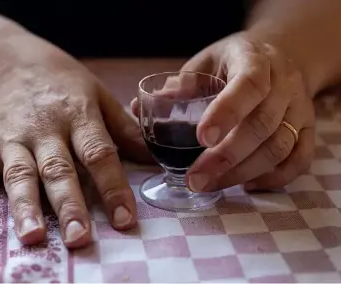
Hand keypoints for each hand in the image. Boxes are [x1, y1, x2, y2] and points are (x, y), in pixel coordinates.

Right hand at [0, 53, 151, 247]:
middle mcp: (45, 129)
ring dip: (24, 206)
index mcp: (78, 115)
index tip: (126, 219)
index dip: (113, 187)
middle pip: (58, 170)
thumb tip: (155, 159)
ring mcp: (13, 137)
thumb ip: (124, 129)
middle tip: (79, 238)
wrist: (9, 58)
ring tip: (31, 236)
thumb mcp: (98, 94)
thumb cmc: (61, 80)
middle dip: (69, 205)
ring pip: (20, 174)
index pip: (99, 154)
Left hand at [133, 32, 315, 190]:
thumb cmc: (232, 63)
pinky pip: (299, 160)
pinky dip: (274, 179)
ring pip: (279, 147)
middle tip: (195, 179)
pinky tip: (245, 186)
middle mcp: (284, 84)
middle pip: (262, 125)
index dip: (227, 113)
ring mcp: (299, 108)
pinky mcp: (307, 129)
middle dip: (226, 158)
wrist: (277, 56)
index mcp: (255, 60)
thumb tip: (140, 108)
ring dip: (243, 173)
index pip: (248, 86)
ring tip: (209, 186)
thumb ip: (179, 85)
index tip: (201, 138)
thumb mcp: (205, 62)